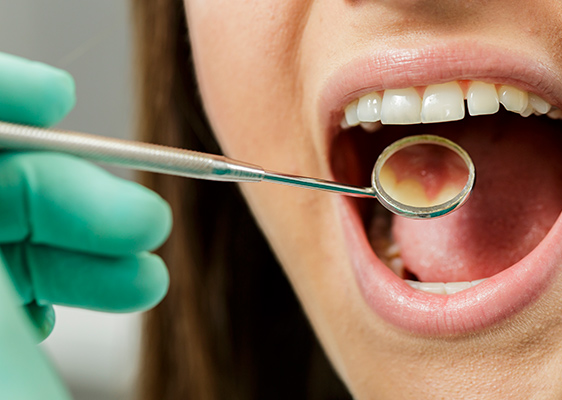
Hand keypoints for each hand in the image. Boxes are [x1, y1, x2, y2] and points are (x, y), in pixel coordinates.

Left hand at [0, 52, 171, 398]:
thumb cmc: (5, 397)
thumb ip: (5, 207)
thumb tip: (15, 118)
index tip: (56, 98)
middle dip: (71, 191)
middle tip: (140, 228)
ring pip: (11, 230)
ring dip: (91, 238)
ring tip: (144, 274)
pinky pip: (24, 274)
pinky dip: (78, 272)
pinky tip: (112, 291)